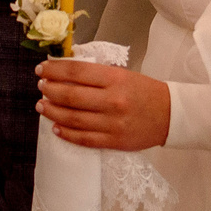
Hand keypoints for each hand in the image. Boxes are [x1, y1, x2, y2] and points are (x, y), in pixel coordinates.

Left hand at [36, 60, 171, 151]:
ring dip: (53, 112)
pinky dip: (67, 134)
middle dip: (49, 91)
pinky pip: (84, 139)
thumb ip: (97, 74)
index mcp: (115, 78)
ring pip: (73, 119)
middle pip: (70, 96)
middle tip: (40, 88)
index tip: (41, 69)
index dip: (54, 70)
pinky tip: (56, 128)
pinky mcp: (114, 141)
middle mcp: (112, 100)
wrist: (170, 115)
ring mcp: (112, 123)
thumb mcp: (123, 73)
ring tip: (41, 106)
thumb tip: (66, 70)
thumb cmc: (144, 91)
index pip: (76, 72)